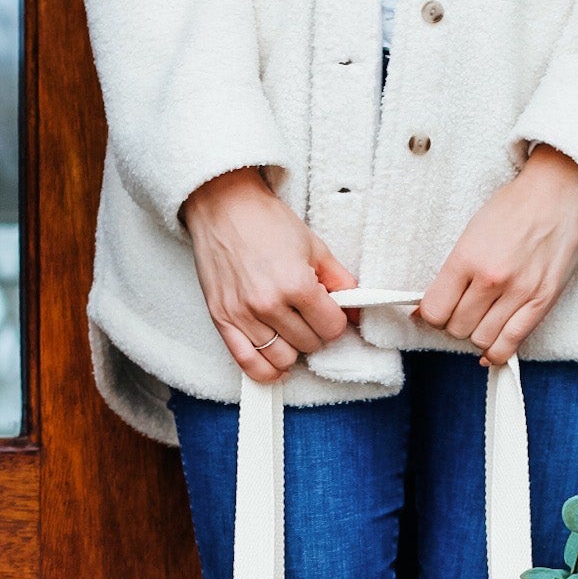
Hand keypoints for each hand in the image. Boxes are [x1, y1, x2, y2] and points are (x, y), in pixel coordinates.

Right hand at [182, 169, 354, 383]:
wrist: (222, 206)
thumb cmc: (266, 222)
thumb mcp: (314, 246)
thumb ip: (341, 282)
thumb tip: (356, 311)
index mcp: (296, 283)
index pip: (332, 328)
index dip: (336, 320)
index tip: (329, 311)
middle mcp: (269, 304)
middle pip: (310, 345)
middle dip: (315, 332)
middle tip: (307, 314)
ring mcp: (243, 315)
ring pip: (283, 359)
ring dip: (293, 349)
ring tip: (290, 330)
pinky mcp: (222, 320)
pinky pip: (248, 364)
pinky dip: (266, 371)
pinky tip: (277, 366)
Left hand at [417, 146, 577, 365]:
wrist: (558, 193)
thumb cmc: (514, 209)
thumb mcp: (472, 233)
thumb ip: (450, 273)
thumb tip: (425, 311)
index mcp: (467, 257)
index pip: (435, 311)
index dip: (432, 315)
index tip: (439, 310)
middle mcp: (491, 278)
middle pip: (457, 328)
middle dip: (455, 324)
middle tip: (464, 311)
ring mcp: (519, 292)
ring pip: (482, 340)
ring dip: (477, 335)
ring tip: (482, 320)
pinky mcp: (542, 301)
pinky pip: (511, 344)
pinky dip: (497, 352)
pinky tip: (492, 347)